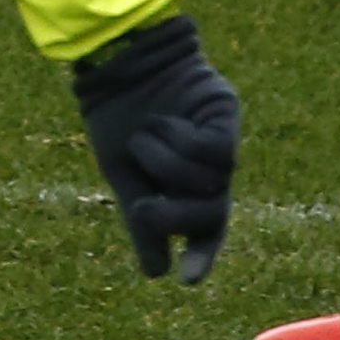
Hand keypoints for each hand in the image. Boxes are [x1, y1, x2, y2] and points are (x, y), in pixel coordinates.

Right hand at [72, 16, 239, 282]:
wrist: (114, 58)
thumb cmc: (116, 114)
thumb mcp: (123, 174)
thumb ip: (143, 220)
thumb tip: (158, 273)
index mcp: (185, 184)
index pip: (206, 229)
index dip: (202, 256)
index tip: (187, 281)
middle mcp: (211, 167)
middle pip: (212, 212)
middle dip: (177, 219)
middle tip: (143, 210)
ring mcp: (222, 139)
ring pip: (211, 181)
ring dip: (167, 166)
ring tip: (143, 136)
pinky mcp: (225, 112)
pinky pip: (215, 150)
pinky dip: (182, 141)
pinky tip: (163, 121)